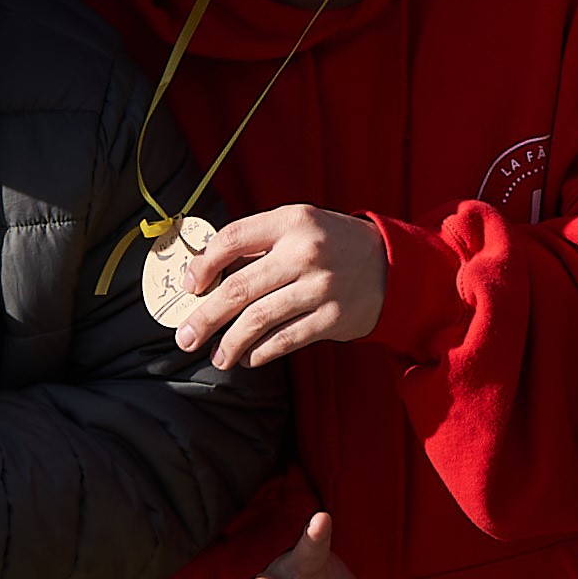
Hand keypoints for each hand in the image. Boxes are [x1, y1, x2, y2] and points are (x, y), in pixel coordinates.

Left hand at [173, 205, 389, 371]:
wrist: (392, 266)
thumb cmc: (332, 245)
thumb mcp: (299, 227)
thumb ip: (257, 244)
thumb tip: (203, 276)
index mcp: (292, 221)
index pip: (233, 239)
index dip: (203, 265)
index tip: (189, 286)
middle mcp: (305, 252)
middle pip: (239, 288)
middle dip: (205, 317)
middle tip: (185, 337)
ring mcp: (321, 287)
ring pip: (259, 319)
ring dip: (230, 342)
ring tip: (217, 356)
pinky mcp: (333, 317)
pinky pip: (285, 339)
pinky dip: (261, 352)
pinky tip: (248, 357)